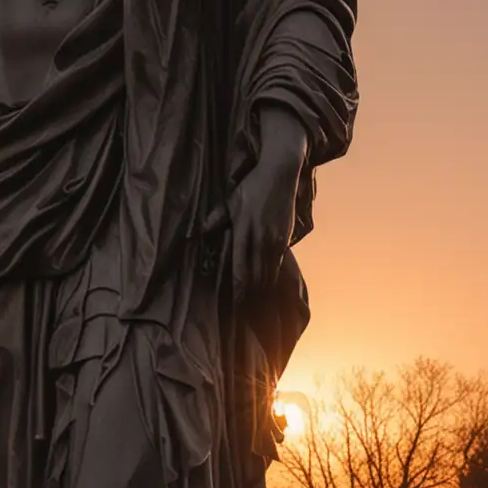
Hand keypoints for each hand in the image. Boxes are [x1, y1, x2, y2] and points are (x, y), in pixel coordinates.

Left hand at [202, 109, 306, 306]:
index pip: (241, 270)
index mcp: (244, 233)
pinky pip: (278, 263)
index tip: (234, 306)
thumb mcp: (230, 201)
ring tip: (257, 307)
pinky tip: (269, 284)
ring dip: (263, 290)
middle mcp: (262, 241)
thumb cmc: (251, 186)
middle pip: (256, 277)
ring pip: (269, 273)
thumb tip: (202, 231)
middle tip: (246, 314)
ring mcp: (276, 240)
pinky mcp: (285, 237)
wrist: (280, 173)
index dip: (238, 291)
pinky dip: (272, 276)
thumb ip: (217, 219)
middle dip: (251, 297)